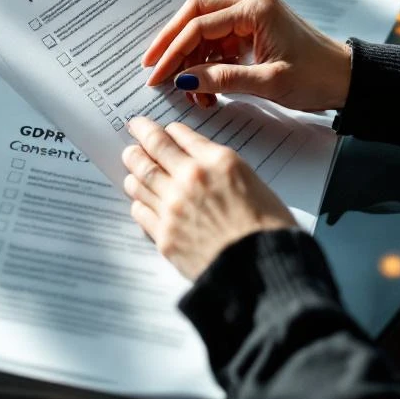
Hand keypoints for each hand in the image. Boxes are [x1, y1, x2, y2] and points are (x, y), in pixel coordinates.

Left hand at [122, 116, 295, 279]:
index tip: (161, 128)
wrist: (263, 270)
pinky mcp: (164, 235)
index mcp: (218, 161)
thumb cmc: (268, 229)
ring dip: (134, 168)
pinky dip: (138, 200)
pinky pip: (140, 210)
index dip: (168, 130)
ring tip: (131, 161)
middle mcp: (191, 178)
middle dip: (141, 139)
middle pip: (154, 150)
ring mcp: (173, 207)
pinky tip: (138, 198)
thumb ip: (221, 169)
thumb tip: (201, 165)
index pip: (181, 135)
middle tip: (134, 131)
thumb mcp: (253, 183)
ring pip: (141, 179)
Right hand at [143, 0, 351, 112]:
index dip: (173, 50)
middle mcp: (250, 4)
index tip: (156, 73)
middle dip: (172, 44)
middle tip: (153, 69)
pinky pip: (217, 43)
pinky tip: (205, 89)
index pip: (200, 25)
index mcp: (255, 8)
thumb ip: (223, 79)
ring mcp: (250, 16)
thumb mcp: (269, 82)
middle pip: (195, 16)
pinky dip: (206, 65)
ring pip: (203, 31)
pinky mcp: (251, 31)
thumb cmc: (317, 77)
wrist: (347, 80)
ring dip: (191, 60)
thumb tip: (184, 79)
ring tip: (190, 92)